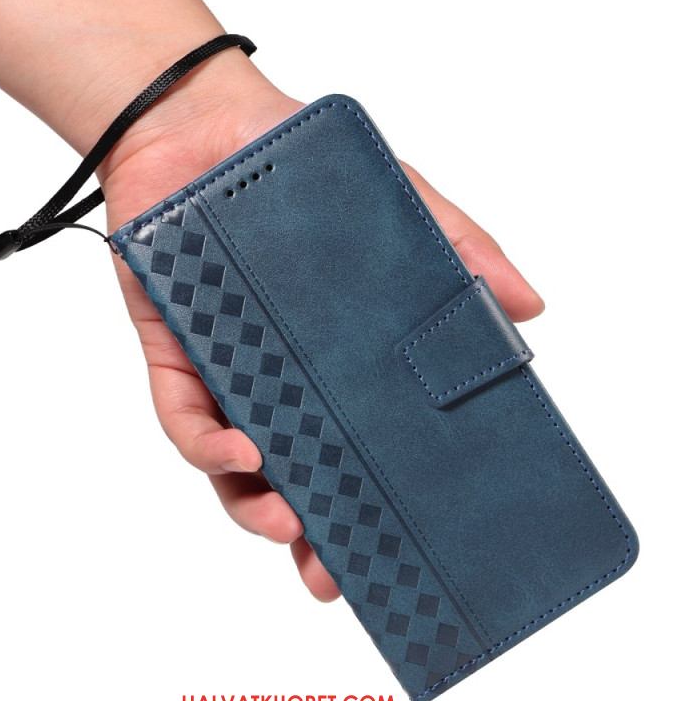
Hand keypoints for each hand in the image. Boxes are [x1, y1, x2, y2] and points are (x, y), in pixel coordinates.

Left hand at [99, 54, 543, 601]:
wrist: (206, 125)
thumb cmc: (302, 170)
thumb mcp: (395, 210)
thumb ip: (458, 251)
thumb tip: (530, 308)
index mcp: (329, 360)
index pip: (353, 445)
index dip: (369, 499)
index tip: (396, 546)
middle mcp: (276, 378)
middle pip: (290, 473)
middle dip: (308, 534)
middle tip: (332, 575)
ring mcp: (223, 371)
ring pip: (233, 464)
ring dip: (256, 507)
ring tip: (292, 527)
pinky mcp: (172, 351)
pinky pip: (183, 415)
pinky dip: (209, 444)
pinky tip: (244, 453)